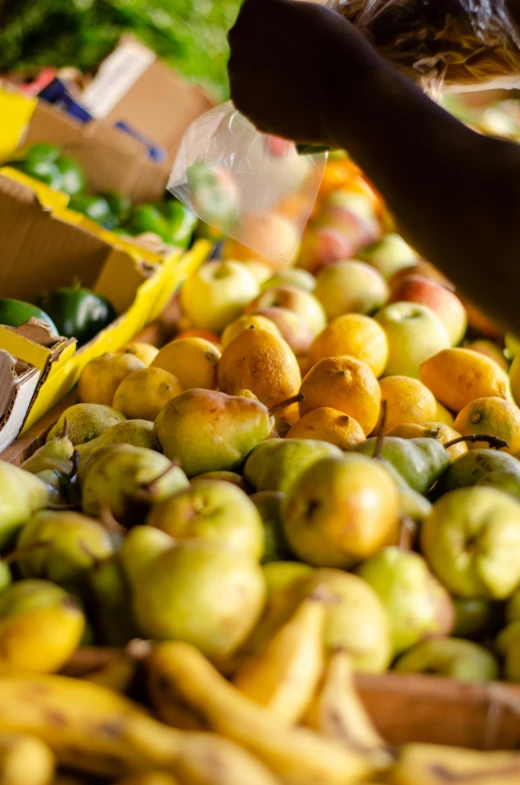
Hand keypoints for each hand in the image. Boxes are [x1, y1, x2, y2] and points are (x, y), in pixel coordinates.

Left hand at [228, 0, 378, 146]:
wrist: (348, 100)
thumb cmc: (341, 51)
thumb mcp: (313, 15)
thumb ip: (285, 19)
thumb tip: (274, 34)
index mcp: (255, 5)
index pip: (263, 14)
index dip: (285, 30)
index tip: (302, 42)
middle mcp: (238, 34)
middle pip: (251, 42)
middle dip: (270, 52)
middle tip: (300, 67)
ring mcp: (235, 71)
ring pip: (249, 72)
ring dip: (267, 79)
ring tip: (299, 88)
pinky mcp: (241, 104)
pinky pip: (253, 99)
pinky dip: (267, 102)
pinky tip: (291, 104)